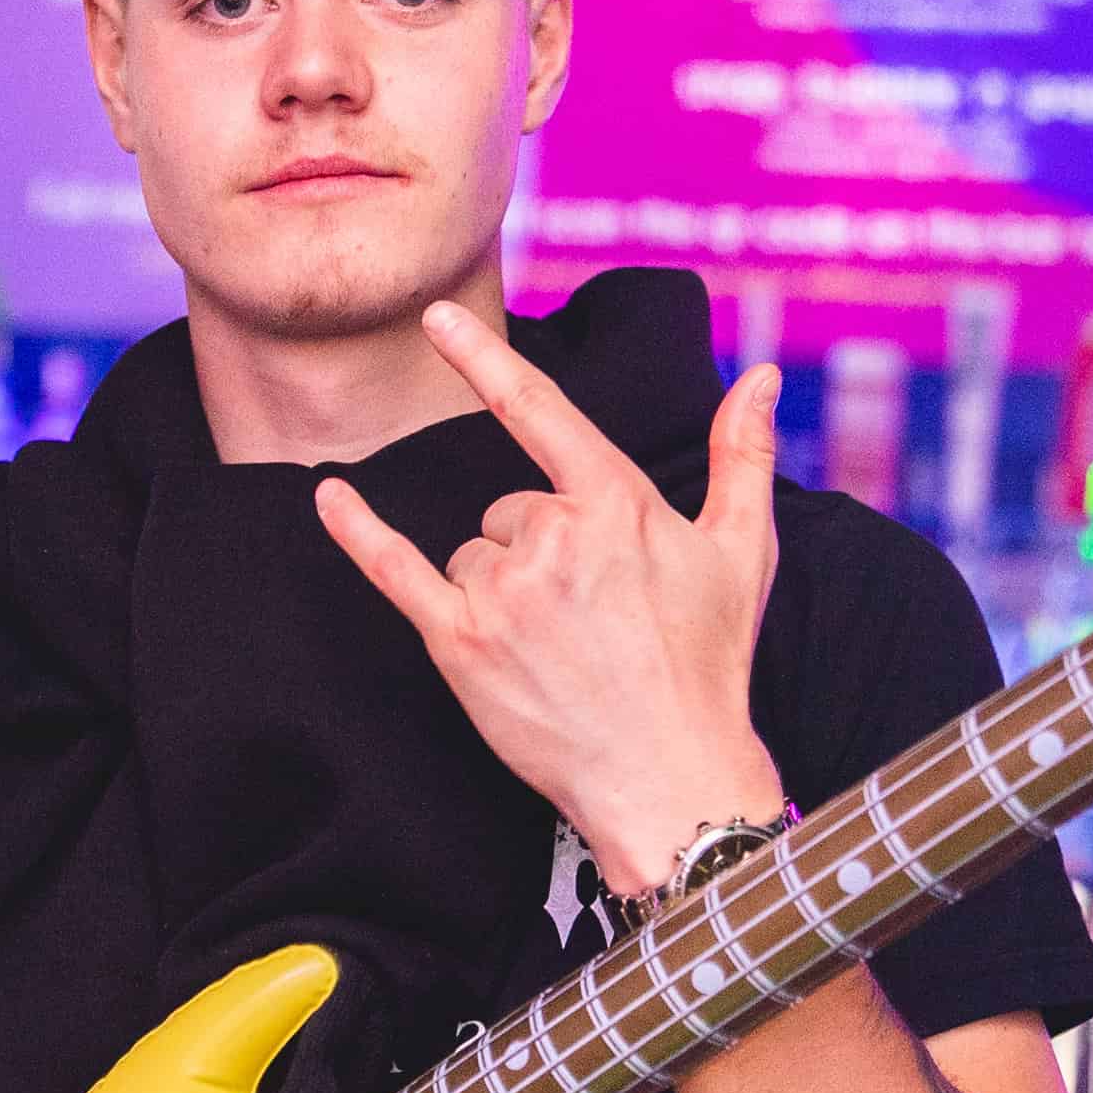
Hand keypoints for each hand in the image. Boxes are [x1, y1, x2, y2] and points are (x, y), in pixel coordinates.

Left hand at [317, 302, 789, 894]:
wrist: (670, 775)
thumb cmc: (708, 665)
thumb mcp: (743, 551)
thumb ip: (743, 455)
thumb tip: (763, 377)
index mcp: (615, 502)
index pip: (536, 410)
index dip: (481, 358)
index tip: (436, 316)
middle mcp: (553, 537)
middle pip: (510, 509)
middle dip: (539, 553)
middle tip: (589, 620)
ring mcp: (502, 592)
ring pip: (472, 553)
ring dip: (500, 589)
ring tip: (555, 648)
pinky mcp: (461, 644)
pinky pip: (396, 570)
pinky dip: (360, 534)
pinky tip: (329, 497)